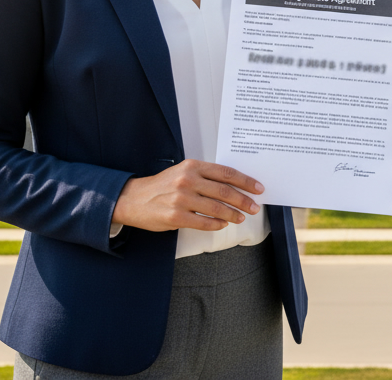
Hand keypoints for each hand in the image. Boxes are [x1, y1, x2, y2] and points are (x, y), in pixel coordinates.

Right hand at [111, 160, 262, 232]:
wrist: (133, 199)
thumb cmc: (162, 186)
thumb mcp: (183, 172)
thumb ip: (205, 176)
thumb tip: (234, 186)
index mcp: (192, 166)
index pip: (226, 173)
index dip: (245, 181)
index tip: (258, 188)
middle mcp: (187, 180)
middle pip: (225, 191)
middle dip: (243, 200)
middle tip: (254, 207)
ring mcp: (181, 199)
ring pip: (216, 208)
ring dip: (233, 214)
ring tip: (241, 217)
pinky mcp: (175, 216)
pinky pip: (204, 222)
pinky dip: (216, 224)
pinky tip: (222, 224)